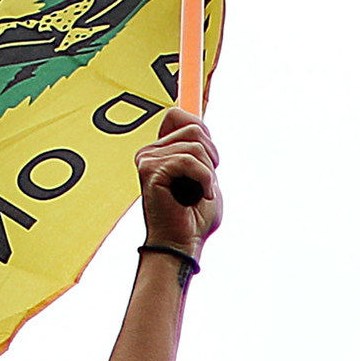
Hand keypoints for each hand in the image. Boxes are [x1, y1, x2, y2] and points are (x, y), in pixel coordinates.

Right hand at [137, 108, 221, 254]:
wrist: (183, 244)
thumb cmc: (194, 218)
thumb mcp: (205, 176)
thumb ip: (201, 152)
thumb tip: (200, 125)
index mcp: (160, 151)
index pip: (178, 115)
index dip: (203, 130)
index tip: (211, 158)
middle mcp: (150, 152)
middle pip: (194, 128)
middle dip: (211, 157)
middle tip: (205, 184)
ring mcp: (148, 159)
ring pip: (196, 146)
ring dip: (208, 173)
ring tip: (199, 193)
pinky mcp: (151, 170)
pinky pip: (190, 161)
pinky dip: (204, 180)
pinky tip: (199, 197)